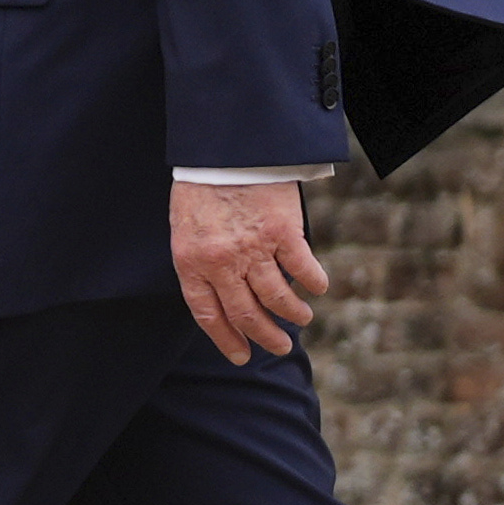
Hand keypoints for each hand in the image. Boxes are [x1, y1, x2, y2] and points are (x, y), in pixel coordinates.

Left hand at [170, 179, 323, 365]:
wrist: (226, 148)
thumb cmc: (203, 187)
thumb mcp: (186, 228)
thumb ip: (201, 262)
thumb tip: (222, 295)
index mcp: (191, 262)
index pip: (208, 315)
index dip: (226, 340)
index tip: (241, 356)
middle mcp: (222, 262)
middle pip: (245, 314)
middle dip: (265, 337)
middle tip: (280, 348)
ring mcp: (254, 249)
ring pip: (277, 299)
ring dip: (292, 315)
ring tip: (301, 319)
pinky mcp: (283, 233)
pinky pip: (303, 270)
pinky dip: (314, 284)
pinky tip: (317, 289)